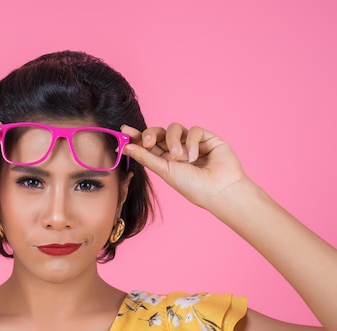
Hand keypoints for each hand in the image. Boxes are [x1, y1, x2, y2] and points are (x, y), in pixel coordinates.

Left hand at [121, 123, 249, 208]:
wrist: (219, 190)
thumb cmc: (193, 186)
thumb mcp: (165, 171)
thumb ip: (146, 157)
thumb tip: (125, 147)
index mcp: (165, 160)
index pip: (148, 144)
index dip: (136, 137)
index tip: (123, 132)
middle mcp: (177, 149)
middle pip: (158, 132)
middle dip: (150, 134)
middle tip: (147, 142)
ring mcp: (192, 143)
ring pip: (174, 128)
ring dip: (173, 141)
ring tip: (179, 158)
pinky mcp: (207, 138)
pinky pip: (193, 130)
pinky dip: (191, 143)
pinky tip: (195, 157)